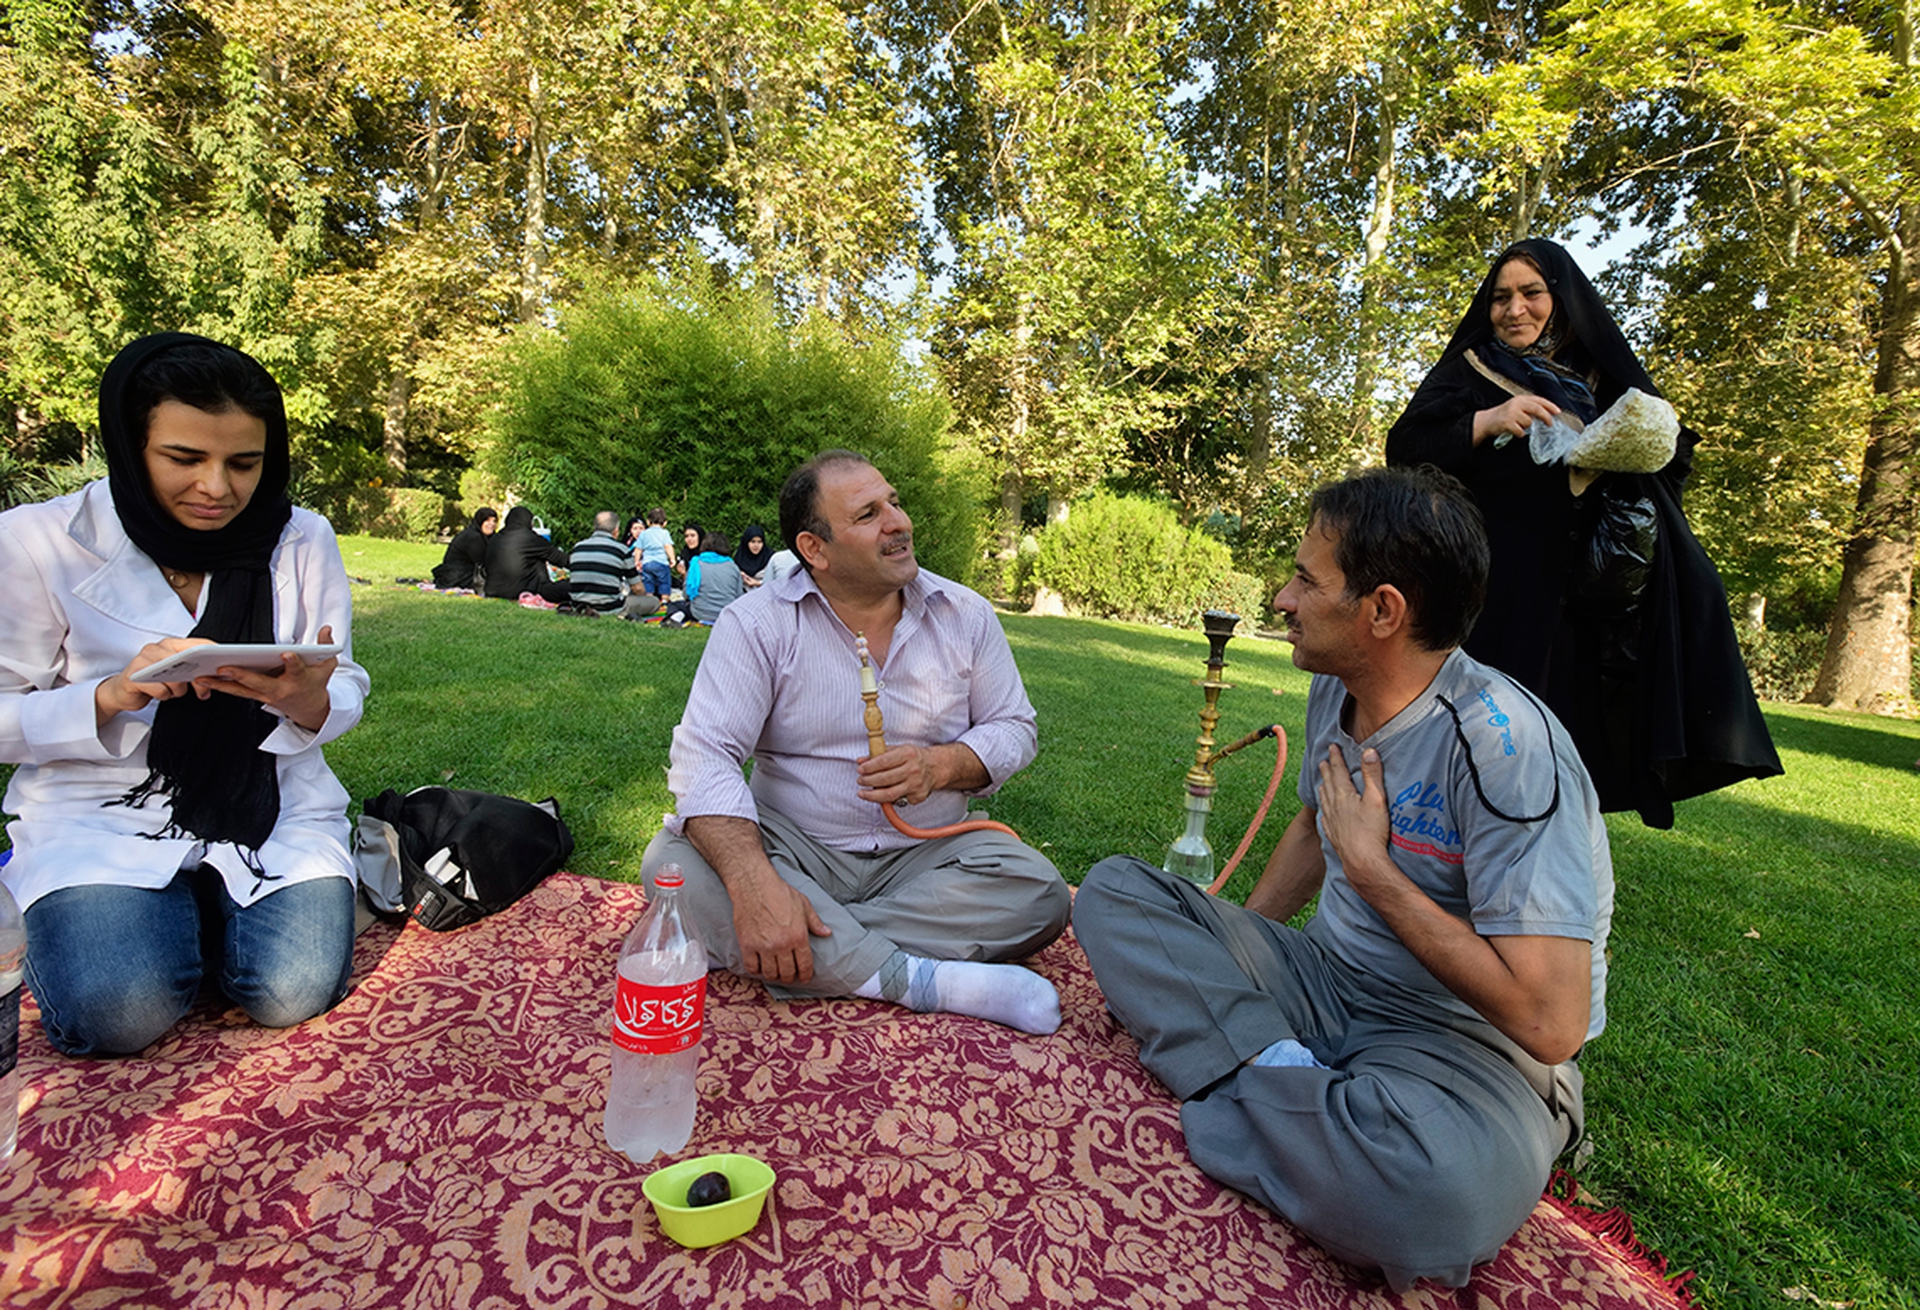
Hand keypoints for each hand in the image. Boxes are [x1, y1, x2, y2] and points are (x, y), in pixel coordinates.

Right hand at [96, 637, 215, 724]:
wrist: (122, 692)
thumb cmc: (154, 682)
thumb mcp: (176, 674)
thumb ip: (194, 672)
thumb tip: (220, 678)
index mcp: (169, 645)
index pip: (196, 644)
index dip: (213, 652)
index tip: (226, 663)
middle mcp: (156, 648)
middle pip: (187, 661)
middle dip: (198, 678)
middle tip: (202, 692)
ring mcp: (142, 661)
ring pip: (174, 677)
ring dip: (179, 690)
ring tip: (173, 692)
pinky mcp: (133, 677)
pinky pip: (161, 689)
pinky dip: (165, 695)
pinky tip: (161, 694)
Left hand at [192, 624, 338, 731]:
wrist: (310, 709)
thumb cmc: (316, 683)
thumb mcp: (327, 666)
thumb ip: (327, 645)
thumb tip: (326, 627)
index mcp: (299, 680)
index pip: (296, 669)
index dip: (292, 662)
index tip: (287, 654)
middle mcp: (280, 689)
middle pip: (259, 682)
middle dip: (242, 676)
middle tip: (225, 668)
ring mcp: (265, 695)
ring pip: (241, 690)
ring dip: (220, 684)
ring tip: (201, 677)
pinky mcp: (255, 696)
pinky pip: (235, 692)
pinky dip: (219, 686)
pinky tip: (202, 680)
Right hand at [731, 871, 831, 983]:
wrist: (754, 885)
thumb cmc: (780, 893)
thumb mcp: (804, 905)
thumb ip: (815, 922)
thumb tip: (827, 933)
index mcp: (798, 936)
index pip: (805, 965)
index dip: (806, 975)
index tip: (805, 978)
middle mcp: (782, 945)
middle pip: (787, 973)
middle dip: (790, 977)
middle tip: (789, 976)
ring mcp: (763, 947)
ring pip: (770, 973)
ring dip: (774, 975)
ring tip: (775, 972)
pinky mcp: (747, 945)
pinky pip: (752, 967)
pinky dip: (756, 970)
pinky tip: (759, 966)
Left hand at [857, 744, 941, 805]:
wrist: (935, 767)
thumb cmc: (914, 757)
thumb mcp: (898, 750)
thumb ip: (878, 754)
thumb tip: (861, 761)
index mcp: (908, 754)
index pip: (884, 762)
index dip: (869, 767)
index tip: (860, 769)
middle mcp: (913, 770)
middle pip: (885, 779)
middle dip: (868, 781)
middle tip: (860, 780)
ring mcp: (916, 785)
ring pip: (889, 794)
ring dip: (872, 795)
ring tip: (863, 793)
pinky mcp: (917, 796)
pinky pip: (897, 800)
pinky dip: (886, 800)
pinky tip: (879, 796)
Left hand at [1316, 744, 1393, 892]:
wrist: (1362, 861)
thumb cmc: (1371, 831)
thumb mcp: (1376, 799)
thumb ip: (1372, 774)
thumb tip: (1369, 752)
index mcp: (1343, 795)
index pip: (1338, 771)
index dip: (1335, 758)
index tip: (1332, 747)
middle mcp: (1334, 806)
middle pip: (1328, 784)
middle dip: (1326, 771)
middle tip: (1322, 761)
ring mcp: (1332, 822)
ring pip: (1324, 800)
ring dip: (1323, 788)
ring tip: (1321, 782)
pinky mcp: (1333, 835)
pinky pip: (1325, 818)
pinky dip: (1323, 810)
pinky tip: (1324, 812)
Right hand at [1472, 395, 1559, 445]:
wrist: (1487, 421)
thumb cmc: (1504, 415)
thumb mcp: (1517, 406)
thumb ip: (1530, 407)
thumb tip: (1547, 414)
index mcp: (1521, 398)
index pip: (1539, 400)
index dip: (1550, 406)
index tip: (1558, 412)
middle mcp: (1516, 404)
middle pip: (1537, 409)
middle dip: (1546, 417)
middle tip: (1550, 424)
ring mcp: (1511, 413)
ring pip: (1529, 422)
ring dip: (1527, 427)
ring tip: (1520, 426)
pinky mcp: (1507, 423)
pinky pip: (1521, 431)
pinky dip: (1520, 434)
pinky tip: (1515, 431)